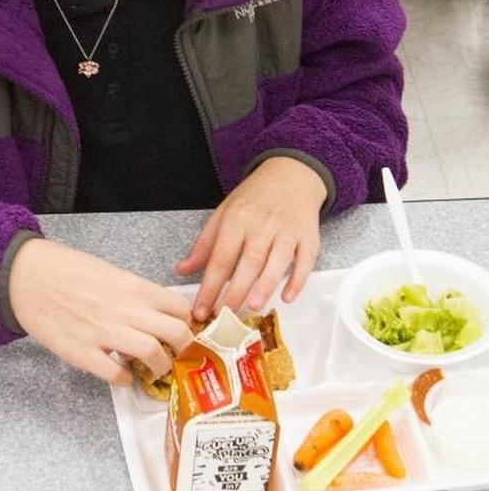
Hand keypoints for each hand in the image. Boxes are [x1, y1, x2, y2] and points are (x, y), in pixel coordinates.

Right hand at [9, 239, 194, 384]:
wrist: (27, 276)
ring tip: (154, 368)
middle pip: (177, 333)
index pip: (180, 308)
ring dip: (160, 367)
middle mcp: (125, 310)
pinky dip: (125, 380)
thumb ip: (134, 295)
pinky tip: (121, 375)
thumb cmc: (64, 271)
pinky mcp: (82, 352)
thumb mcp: (109, 273)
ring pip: (154, 354)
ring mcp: (104, 332)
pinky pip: (116, 375)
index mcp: (133, 287)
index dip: (187, 323)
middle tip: (177, 354)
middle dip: (184, 349)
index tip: (185, 331)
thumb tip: (152, 316)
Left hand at [176, 156, 325, 320]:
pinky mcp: (309, 237)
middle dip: (236, 290)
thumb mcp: (223, 214)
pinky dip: (298, 279)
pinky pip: (306, 261)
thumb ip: (204, 245)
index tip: (201, 310)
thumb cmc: (253, 199)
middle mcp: (262, 226)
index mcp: (236, 220)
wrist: (291, 175)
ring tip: (253, 307)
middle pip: (248, 262)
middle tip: (225, 315)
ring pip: (277, 261)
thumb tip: (182, 270)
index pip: (220, 258)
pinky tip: (288, 297)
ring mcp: (287, 231)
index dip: (209, 286)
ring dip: (266, 285)